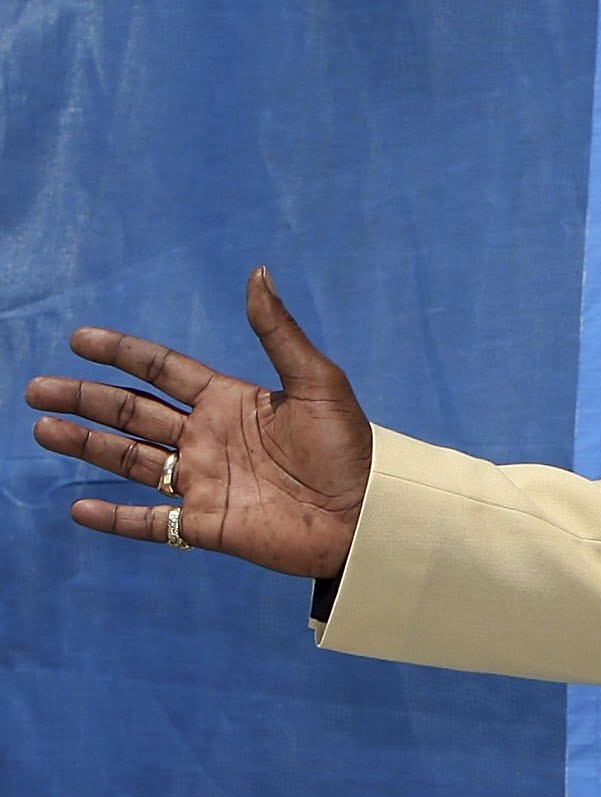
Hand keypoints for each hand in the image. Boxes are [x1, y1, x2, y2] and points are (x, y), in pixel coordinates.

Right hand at [25, 268, 372, 577]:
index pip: (163, 370)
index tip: (79, 338)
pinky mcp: (207, 523)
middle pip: (133, 413)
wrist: (369, 511)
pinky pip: (150, 521)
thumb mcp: (318, 382)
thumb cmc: (352, 446)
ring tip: (42, 428)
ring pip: (130, 460)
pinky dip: (114, 517)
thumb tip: (258, 273)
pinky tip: (77, 507)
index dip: (122, 353)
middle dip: (86, 399)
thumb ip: (279, 332)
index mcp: (230, 400)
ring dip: (87, 445)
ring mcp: (203, 481)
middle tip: (36, 388)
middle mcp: (207, 438)